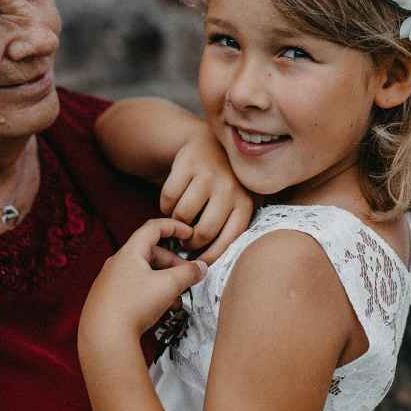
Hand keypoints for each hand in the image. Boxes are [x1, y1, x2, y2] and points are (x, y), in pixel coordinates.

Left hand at [80, 219, 206, 344]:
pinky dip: (151, 293)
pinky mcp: (108, 300)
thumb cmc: (132, 306)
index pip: (153, 228)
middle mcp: (117, 263)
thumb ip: (188, 273)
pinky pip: (135, 288)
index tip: (189, 233)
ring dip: (164, 281)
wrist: (104, 338)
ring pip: (144, 274)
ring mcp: (110, 282)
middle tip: (188, 276)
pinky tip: (162, 309)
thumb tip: (201, 267)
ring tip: (177, 298)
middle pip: (150, 253)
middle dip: (173, 263)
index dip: (174, 226)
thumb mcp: (168, 286)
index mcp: (129, 252)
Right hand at [160, 129, 252, 262]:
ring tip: (181, 222)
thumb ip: (230, 229)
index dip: (210, 257)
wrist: (210, 145)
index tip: (198, 263)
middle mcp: (230, 188)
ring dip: (175, 224)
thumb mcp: (237, 203)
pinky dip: (165, 206)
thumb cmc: (224, 185)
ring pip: (182, 216)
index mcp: (245, 203)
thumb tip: (210, 266)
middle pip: (203, 232)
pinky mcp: (187, 164)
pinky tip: (172, 204)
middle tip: (186, 242)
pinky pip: (168, 198)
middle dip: (190, 243)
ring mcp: (209, 174)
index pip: (228, 241)